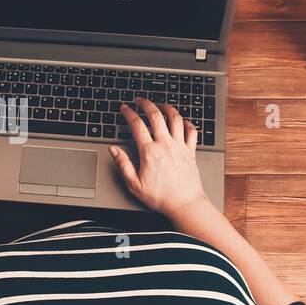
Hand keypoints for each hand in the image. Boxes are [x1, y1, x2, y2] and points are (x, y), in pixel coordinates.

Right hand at [111, 98, 207, 219]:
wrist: (184, 204)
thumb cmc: (160, 197)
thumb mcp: (134, 184)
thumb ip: (123, 164)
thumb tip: (114, 150)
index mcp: (150, 152)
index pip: (137, 125)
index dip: (129, 113)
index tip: (124, 108)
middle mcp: (166, 145)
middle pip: (156, 115)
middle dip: (146, 103)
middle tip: (140, 100)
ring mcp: (180, 146)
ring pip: (175, 118)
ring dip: (167, 108)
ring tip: (160, 105)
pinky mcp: (191, 152)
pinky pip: (191, 131)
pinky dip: (187, 122)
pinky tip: (182, 121)